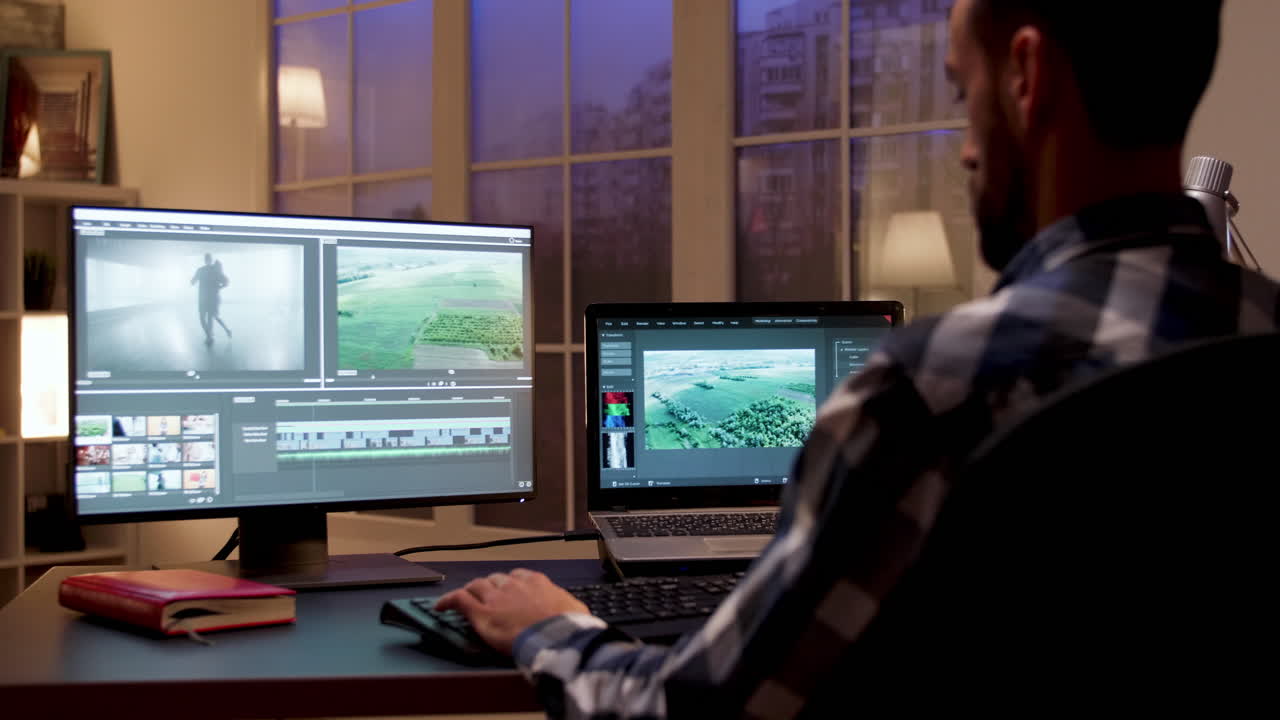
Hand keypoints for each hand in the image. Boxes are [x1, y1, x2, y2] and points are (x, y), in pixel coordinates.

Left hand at [435, 569, 589, 654]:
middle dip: (491, 587)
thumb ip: (568, 607)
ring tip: (465, 598)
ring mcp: (496, 598)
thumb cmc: (568, 628)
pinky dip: (448, 600)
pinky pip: (459, 600)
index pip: (519, 577)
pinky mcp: (481, 613)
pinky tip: (440, 606)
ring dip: (471, 592)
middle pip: (495, 579)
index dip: (511, 584)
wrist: (556, 637)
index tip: (510, 591)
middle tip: (487, 597)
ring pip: (476, 586)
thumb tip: (574, 613)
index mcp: (537, 583)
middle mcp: (514, 586)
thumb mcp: (575, 610)